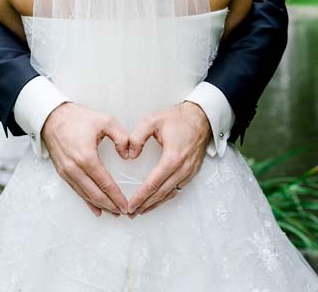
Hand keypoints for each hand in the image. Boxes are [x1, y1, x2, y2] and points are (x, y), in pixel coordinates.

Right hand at [41, 102, 129, 216]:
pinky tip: (96, 209)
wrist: (53, 117)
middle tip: (123, 212)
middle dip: (110, 205)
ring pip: (85, 195)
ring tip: (113, 212)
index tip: (126, 205)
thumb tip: (128, 155)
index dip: (116, 196)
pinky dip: (87, 201)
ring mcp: (67, 172)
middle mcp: (74, 168)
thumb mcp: (106, 121)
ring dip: (100, 205)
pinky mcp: (62, 172)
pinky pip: (77, 190)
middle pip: (95, 194)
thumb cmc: (78, 118)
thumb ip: (122, 137)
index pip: (105, 183)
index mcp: (86, 157)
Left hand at [127, 101, 210, 216]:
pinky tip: (157, 199)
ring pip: (170, 194)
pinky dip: (166, 196)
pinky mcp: (192, 171)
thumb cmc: (177, 118)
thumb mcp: (152, 120)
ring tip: (141, 210)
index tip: (130, 205)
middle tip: (131, 213)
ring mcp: (189, 171)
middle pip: (161, 193)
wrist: (201, 116)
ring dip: (156, 203)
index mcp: (172, 157)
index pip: (153, 183)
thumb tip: (130, 155)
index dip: (141, 196)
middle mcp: (183, 168)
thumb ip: (137, 137)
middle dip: (145, 205)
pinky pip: (178, 188)